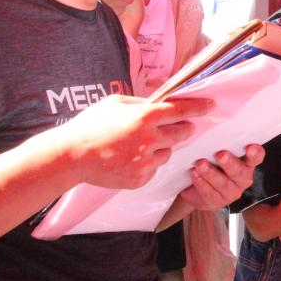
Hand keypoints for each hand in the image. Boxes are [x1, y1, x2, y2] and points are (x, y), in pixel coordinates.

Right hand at [51, 95, 210, 189]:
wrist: (70, 157)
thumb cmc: (90, 126)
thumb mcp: (115, 104)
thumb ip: (141, 103)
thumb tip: (160, 102)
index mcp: (144, 117)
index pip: (180, 110)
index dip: (198, 108)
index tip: (210, 105)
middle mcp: (148, 139)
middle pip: (182, 133)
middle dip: (185, 128)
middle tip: (184, 126)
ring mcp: (145, 161)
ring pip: (168, 153)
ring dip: (163, 147)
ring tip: (141, 144)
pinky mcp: (140, 178)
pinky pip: (154, 168)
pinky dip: (149, 163)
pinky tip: (130, 158)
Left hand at [179, 144, 264, 210]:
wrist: (193, 186)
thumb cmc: (209, 163)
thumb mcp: (215, 151)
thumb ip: (220, 143)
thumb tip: (212, 128)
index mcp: (246, 163)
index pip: (256, 158)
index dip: (255, 153)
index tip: (251, 147)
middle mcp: (242, 178)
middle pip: (240, 173)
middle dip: (230, 163)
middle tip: (221, 155)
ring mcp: (231, 192)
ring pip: (223, 184)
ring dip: (211, 173)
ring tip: (200, 164)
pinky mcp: (217, 202)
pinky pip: (210, 193)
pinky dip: (201, 182)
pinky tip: (194, 174)